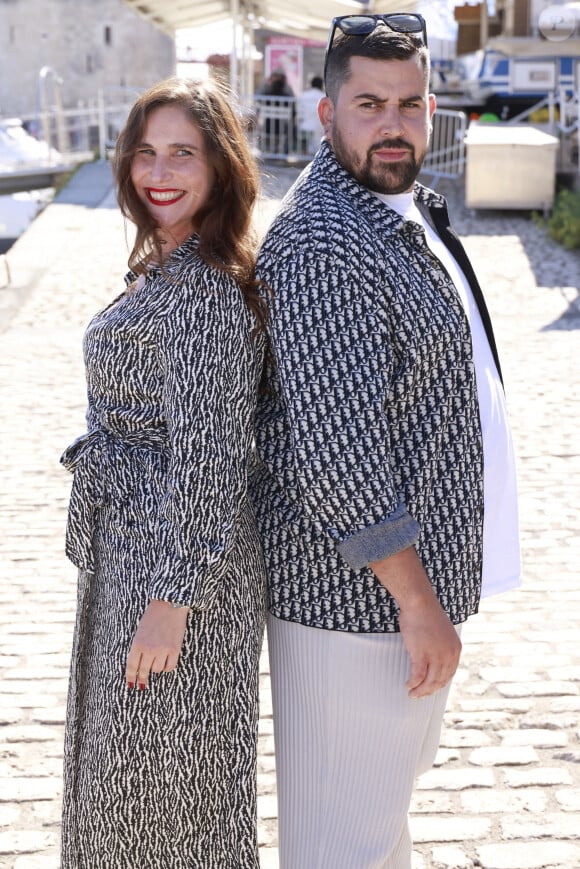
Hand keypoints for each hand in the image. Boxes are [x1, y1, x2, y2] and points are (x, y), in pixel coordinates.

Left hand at [126, 600, 188, 689]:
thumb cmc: (153, 616)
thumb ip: (138, 648)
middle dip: (142, 679)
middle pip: (143, 671)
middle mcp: (149, 649)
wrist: (170, 604)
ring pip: (157, 670)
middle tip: (142, 684)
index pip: (132, 667)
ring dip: (156, 668)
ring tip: (157, 661)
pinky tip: (166, 662)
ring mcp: (162, 650)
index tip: (131, 685)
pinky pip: (169, 667)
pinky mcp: (175, 649)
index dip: (131, 678)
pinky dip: (167, 667)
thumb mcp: (140, 632)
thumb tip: (138, 666)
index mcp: (137, 644)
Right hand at [370, 547, 461, 698]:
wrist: (419, 602)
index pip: (449, 673)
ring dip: (421, 690)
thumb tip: (434, 657)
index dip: (439, 683)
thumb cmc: (426, 614)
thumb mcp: (442, 632)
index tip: (431, 688)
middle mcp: (449, 654)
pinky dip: (413, 683)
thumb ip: (441, 646)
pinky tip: (408, 685)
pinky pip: (417, 675)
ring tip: (413, 694)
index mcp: (456, 649)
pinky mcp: (422, 654)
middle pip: (440, 680)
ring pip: (430, 681)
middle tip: (420, 696)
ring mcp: (436, 655)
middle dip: (429, 691)